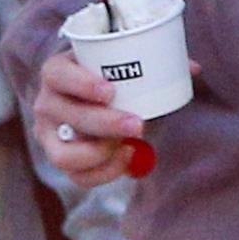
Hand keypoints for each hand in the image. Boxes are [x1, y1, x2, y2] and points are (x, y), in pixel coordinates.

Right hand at [35, 47, 150, 184]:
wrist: (84, 100)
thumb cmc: (104, 77)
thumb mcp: (118, 64)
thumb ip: (154, 64)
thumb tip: (193, 68)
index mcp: (55, 72)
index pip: (57, 75)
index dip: (80, 83)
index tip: (110, 90)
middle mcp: (45, 104)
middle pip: (68, 116)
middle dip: (104, 123)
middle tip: (137, 123)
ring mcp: (48, 135)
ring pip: (65, 154)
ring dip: (100, 153)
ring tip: (130, 144)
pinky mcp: (59, 159)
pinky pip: (77, 176)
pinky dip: (105, 171)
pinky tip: (127, 156)